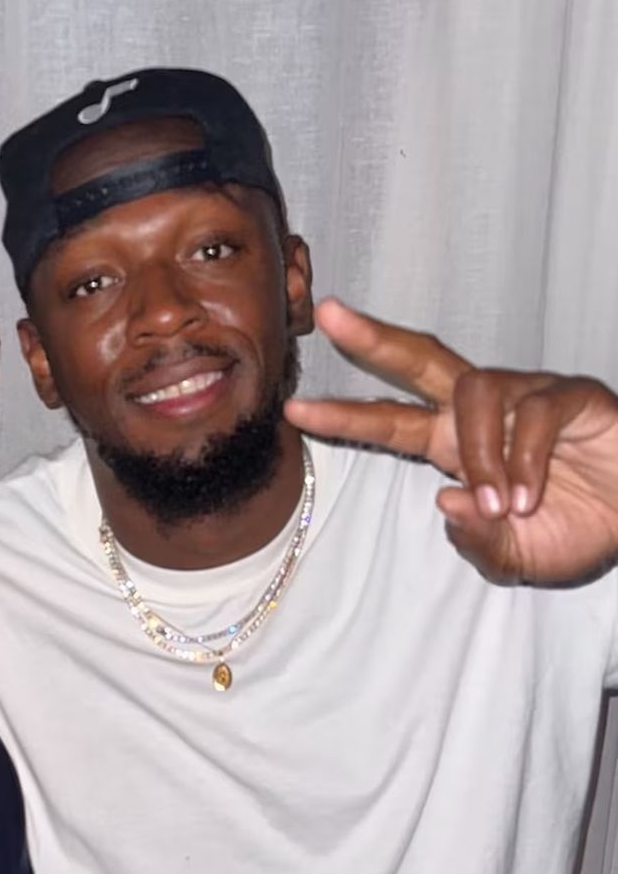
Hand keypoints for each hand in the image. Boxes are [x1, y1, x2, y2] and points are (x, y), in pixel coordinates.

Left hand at [284, 298, 617, 584]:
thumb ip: (474, 542)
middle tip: (330, 316)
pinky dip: (524, 460)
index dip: (346, 415)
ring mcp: (529, 395)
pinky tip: (528, 496)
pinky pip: (535, 414)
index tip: (295, 412)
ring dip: (479, 456)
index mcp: (456, 445)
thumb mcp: (513, 557)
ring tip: (500, 506)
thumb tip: (444, 501)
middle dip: (375, 339)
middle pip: (421, 359)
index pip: (390, 422)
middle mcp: (485, 410)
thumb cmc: (578, 531)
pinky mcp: (573, 394)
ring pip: (477, 395)